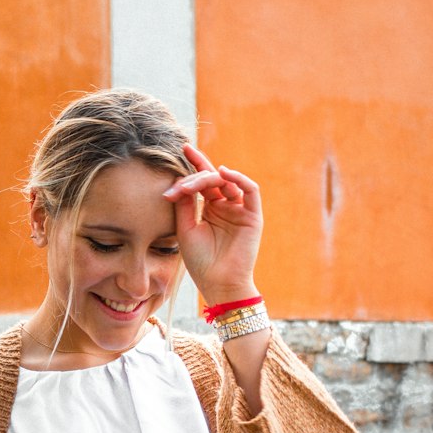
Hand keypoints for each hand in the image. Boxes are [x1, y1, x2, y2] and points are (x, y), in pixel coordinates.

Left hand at [163, 143, 261, 303]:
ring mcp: (240, 210)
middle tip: (179, 186)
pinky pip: (250, 190)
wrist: (218, 284)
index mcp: (211, 209)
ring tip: (194, 185)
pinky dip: (238, 178)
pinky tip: (223, 173)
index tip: (183, 148)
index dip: (194, 163)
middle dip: (195, 176)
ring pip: (227, 182)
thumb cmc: (201, 261)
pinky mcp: (253, 216)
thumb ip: (184, 203)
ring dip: (209, 178)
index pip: (203, 182)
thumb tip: (180, 178)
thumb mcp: (185, 228)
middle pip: (212, 179)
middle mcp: (226, 206)